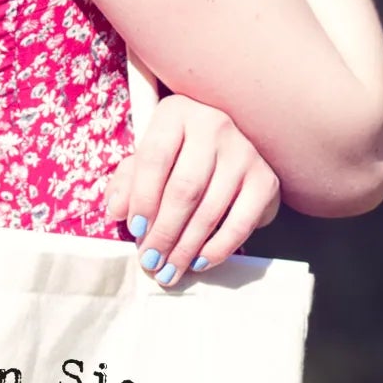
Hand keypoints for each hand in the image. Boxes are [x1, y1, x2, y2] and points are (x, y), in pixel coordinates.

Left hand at [103, 93, 280, 286]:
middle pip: (184, 188)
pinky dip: (218, 248)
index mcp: (177, 113)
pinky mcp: (265, 180)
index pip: (155, 157)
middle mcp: (214, 125)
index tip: (134, 230)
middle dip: (164, 232)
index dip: (142, 198)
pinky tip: (200, 261)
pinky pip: (241, 223)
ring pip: (210, 210)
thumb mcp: (147, 160)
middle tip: (150, 261)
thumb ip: (127, 182)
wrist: (228, 152)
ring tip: (169, 270)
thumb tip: (117, 210)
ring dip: (186, 247)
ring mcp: (244, 152)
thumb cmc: (178, 156)